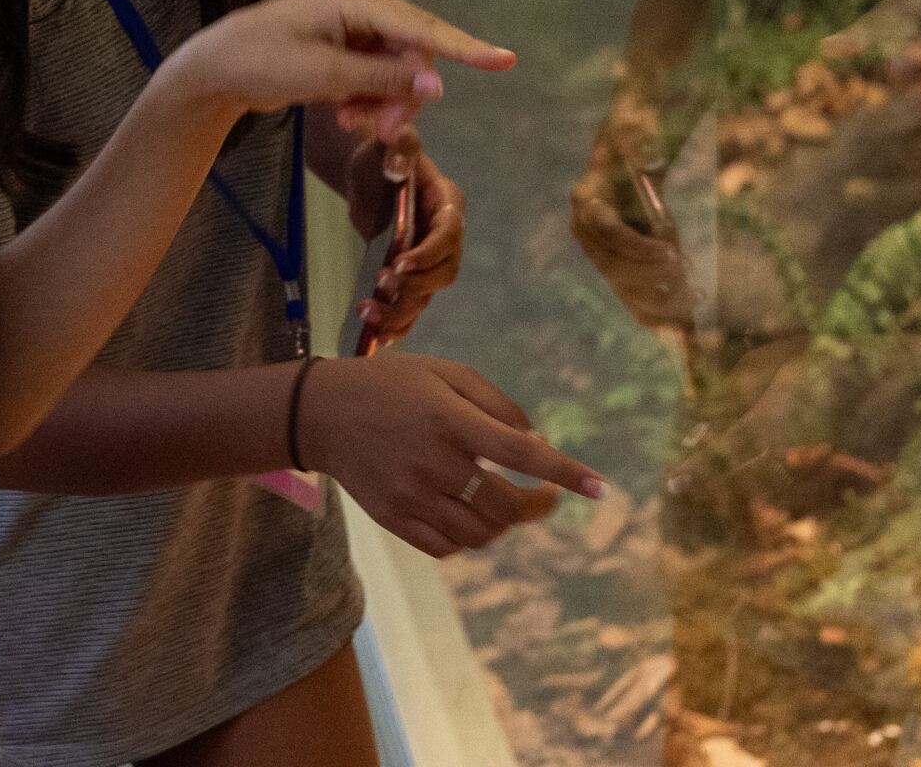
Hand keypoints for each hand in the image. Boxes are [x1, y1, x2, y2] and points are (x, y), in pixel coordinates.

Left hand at [173, 0, 513, 144]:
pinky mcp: (347, 40)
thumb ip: (383, 79)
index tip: (504, 61)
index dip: (465, 48)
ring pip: (396, 67)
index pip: (421, 27)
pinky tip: (346, 112)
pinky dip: (368, 96)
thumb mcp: (325, 76)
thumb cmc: (262, 62)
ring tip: (352, 122)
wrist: (217, 69)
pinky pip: (377, 71)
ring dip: (382, 100)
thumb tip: (437, 85)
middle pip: (411, 53)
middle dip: (401, 94)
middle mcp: (361, 0)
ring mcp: (354, 20)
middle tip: (379, 131)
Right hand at [301, 354, 603, 557]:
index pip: (521, 454)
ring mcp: (411, 495)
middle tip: (546, 496)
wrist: (319, 413)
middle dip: (537, 505)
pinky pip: (446, 547)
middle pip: (505, 507)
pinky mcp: (393, 519)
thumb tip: (537, 442)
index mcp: (449, 419)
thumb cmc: (392, 385)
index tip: (601, 489)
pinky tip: (470, 516)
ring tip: (507, 505)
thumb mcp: (446, 372)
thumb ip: (496, 404)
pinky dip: (469, 539)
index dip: (566, 473)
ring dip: (505, 525)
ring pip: (479, 535)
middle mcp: (433, 462)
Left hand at [348, 128, 463, 344]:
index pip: (448, 233)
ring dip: (401, 310)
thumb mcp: (388, 142)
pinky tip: (377, 336)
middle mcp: (445, 237)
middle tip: (382, 284)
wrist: (368, 174)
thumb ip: (399, 145)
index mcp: (447, 203)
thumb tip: (396, 163)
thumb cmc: (381, 153)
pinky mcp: (413, 277)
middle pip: (444, 272)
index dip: (428, 251)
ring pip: (426, 295)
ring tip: (368, 314)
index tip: (399, 262)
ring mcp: (430, 261)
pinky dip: (398, 324)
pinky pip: (412, 307)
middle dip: (416, 284)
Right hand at [569, 147, 694, 331]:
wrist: (629, 154)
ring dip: (658, 300)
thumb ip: (640, 137)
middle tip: (688, 276)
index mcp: (586, 197)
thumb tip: (651, 154)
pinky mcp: (615, 266)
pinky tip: (682, 325)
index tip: (673, 253)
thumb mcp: (636, 126)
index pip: (607, 231)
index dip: (638, 247)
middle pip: (614, 266)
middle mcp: (585, 230)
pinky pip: (629, 296)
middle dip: (652, 277)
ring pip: (623, 287)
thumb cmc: (634, 136)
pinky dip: (654, 313)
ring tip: (694, 298)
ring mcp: (598, 252)